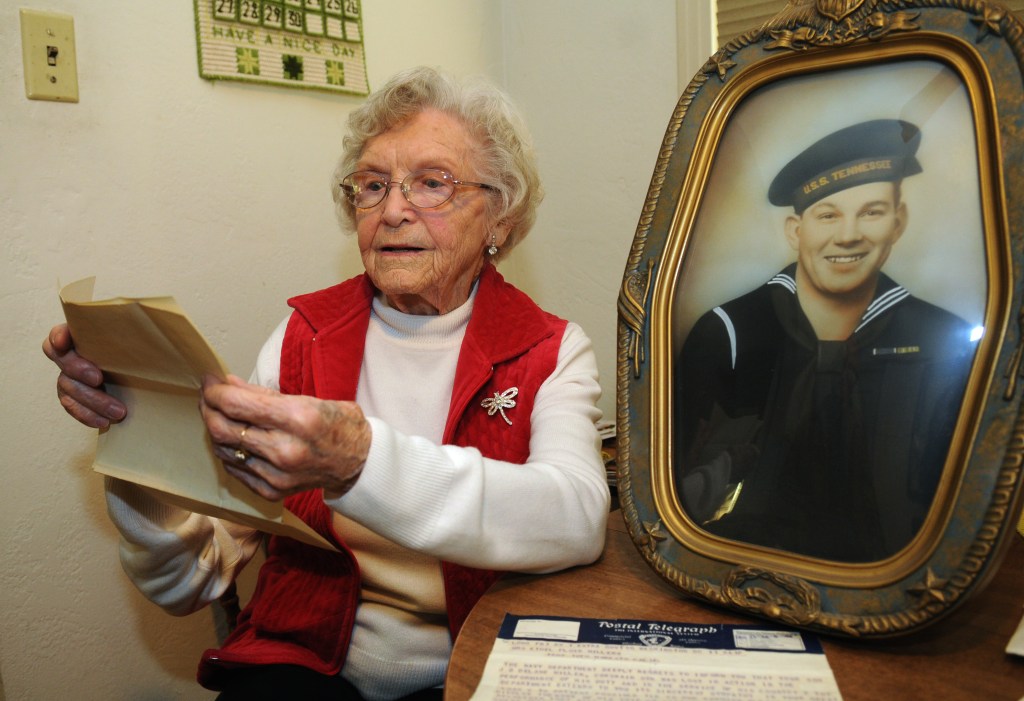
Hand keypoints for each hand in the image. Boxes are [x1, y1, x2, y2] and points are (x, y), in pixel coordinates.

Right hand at [42, 324, 126, 428]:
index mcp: (82, 338)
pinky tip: (103, 422)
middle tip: (98, 379)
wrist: (134, 377)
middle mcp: (70, 356)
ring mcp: (68, 377)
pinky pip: (72, 406)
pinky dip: (87, 415)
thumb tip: (149, 338)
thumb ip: (130, 339)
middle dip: (78, 370)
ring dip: (92, 400)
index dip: (58, 336)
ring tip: (117, 411)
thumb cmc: (133, 354)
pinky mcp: (71, 396)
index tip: (64, 342)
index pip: (60, 332)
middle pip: (63, 360)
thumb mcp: (132, 344)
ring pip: (68, 387)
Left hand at [200, 375, 370, 500]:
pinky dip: (228, 451)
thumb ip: (263, 394)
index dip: (215, 391)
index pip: (236, 404)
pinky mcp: (272, 491)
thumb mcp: (307, 399)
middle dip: (208, 408)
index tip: (209, 381)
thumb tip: (228, 383)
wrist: (360, 463)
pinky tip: (233, 439)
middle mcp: (285, 449)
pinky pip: (235, 469)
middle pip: (223, 428)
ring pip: (224, 450)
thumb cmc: (337, 424)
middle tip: (208, 396)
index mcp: (297, 419)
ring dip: (215, 429)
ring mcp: (277, 474)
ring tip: (218, 415)